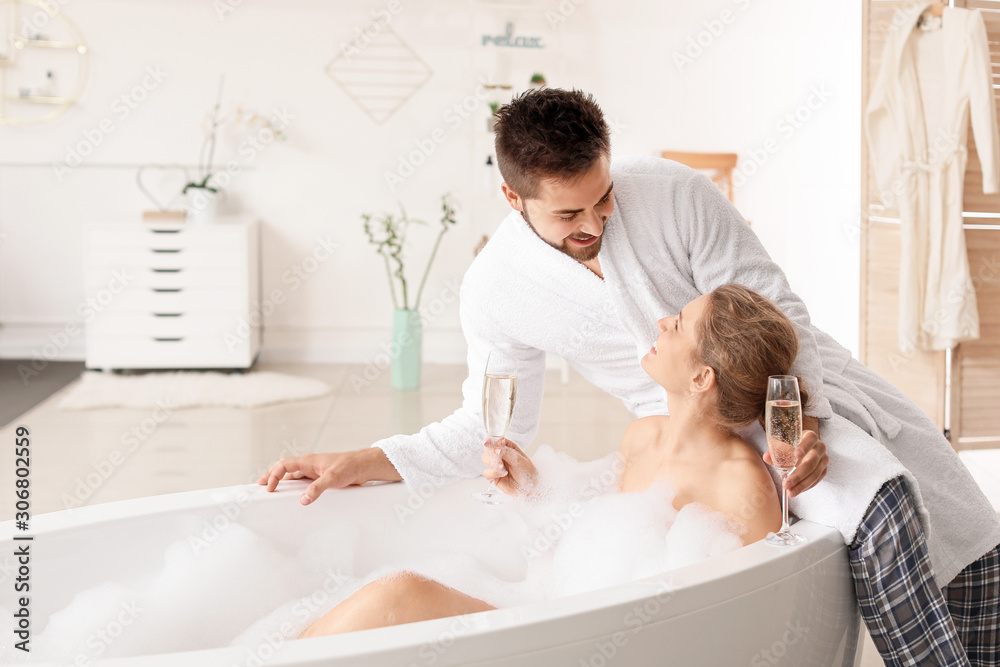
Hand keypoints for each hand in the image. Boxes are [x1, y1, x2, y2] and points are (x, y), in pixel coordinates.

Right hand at [257, 447, 400, 505]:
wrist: (364, 466)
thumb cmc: (350, 466)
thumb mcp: (333, 478)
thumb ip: (317, 488)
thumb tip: (302, 500)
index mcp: (308, 461)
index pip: (284, 465)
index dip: (273, 475)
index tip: (268, 487)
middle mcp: (309, 465)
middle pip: (285, 470)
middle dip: (272, 477)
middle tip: (260, 487)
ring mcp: (314, 472)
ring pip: (294, 477)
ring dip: (283, 483)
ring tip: (273, 492)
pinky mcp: (321, 478)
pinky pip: (303, 483)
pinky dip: (295, 488)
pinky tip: (294, 497)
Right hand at [481, 438, 537, 497]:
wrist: (529, 488)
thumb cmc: (528, 472)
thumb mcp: (519, 460)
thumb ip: (506, 452)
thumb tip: (497, 446)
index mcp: (508, 447)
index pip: (496, 440)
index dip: (490, 440)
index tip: (488, 442)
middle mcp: (500, 454)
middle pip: (488, 449)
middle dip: (491, 452)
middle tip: (497, 454)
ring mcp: (496, 465)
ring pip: (485, 459)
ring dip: (493, 462)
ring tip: (502, 467)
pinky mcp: (493, 475)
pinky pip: (486, 472)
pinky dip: (493, 472)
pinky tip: (503, 473)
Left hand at [763, 428, 827, 496]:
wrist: (803, 447)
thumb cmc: (791, 444)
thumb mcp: (783, 444)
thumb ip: (775, 451)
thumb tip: (766, 457)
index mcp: (810, 436)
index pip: (810, 439)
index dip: (804, 446)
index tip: (796, 455)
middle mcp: (819, 447)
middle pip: (811, 462)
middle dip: (798, 475)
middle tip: (787, 484)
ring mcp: (823, 460)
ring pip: (815, 474)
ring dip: (802, 485)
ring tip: (790, 492)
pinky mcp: (823, 470)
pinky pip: (816, 480)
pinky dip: (806, 486)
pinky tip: (796, 490)